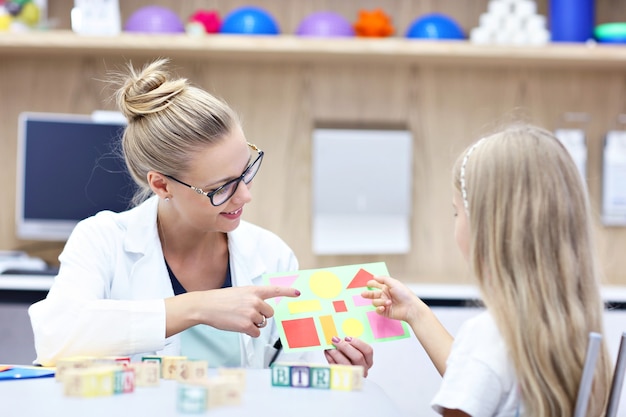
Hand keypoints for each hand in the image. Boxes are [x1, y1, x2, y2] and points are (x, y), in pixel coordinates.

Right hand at [168, 285, 299, 337]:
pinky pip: (256, 332)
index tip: (298, 293)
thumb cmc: (222, 300)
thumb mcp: (240, 293)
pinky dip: (249, 332)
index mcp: (254, 290)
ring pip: (262, 323)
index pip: (275, 290)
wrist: (206, 305)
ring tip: (238, 318)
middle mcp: (255, 301)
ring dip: (253, 324)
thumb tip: (263, 312)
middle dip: (261, 315)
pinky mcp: (246, 325)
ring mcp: (252, 313)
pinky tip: (238, 326)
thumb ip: (253, 298)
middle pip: (270, 313)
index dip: (288, 291)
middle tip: (246, 313)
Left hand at [324, 336, 373, 376]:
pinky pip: (336, 368)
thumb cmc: (349, 358)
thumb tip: (340, 336)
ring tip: (329, 347)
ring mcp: (354, 375)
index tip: (347, 337)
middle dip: (345, 346)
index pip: (368, 350)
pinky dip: (330, 359)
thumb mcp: (353, 351)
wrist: (342, 375)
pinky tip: (327, 353)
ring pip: (346, 363)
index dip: (358, 343)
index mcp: (368, 361)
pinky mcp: (343, 378)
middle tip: (336, 340)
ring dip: (336, 353)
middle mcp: (363, 369)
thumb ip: (350, 345)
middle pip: (358, 357)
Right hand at [360, 275, 421, 323]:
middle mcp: (385, 295)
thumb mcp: (394, 283)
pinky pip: (377, 310)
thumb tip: (374, 276)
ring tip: (388, 302)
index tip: (367, 283)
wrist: (410, 308)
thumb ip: (383, 279)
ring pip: (375, 302)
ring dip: (380, 302)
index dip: (372, 283)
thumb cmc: (404, 294)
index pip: (377, 285)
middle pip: (373, 294)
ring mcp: (384, 304)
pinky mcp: (385, 312)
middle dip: (367, 294)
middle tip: (363, 294)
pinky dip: (379, 308)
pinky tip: (383, 307)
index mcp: (387, 288)